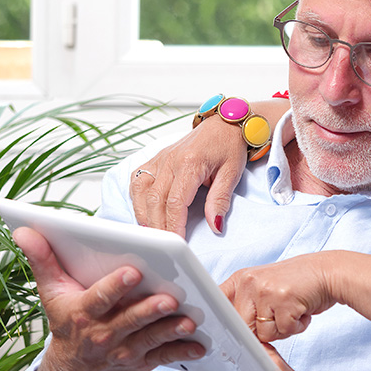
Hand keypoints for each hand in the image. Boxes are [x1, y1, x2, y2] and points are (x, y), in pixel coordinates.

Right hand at [14, 226, 205, 370]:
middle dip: (149, 309)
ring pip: (150, 339)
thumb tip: (24, 230)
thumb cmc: (68, 321)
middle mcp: (103, 335)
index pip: (99, 299)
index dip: (115, 287)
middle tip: (170, 297)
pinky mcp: (141, 362)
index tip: (133, 271)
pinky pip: (163, 358)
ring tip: (189, 320)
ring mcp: (124, 351)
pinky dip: (182, 351)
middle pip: (130, 320)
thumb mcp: (52, 292)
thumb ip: (43, 260)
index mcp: (82, 314)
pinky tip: (200, 343)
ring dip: (170, 330)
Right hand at [129, 97, 292, 237]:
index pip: (175, 201)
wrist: (225, 123)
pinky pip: (138, 180)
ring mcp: (160, 158)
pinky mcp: (156, 158)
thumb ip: (220, 200)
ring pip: (141, 191)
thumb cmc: (230, 146)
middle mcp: (170, 160)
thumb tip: (215, 226)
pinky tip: (143, 213)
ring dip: (143, 215)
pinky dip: (137, 199)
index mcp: (190, 163)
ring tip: (152, 235)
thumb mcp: (232, 173)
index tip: (177, 244)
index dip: (173, 225)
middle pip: (154, 200)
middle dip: (157, 226)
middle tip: (163, 247)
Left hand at [221, 254, 337, 342]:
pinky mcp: (283, 300)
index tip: (224, 336)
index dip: (220, 324)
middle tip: (279, 315)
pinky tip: (302, 310)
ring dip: (282, 329)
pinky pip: (283, 331)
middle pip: (241, 327)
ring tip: (292, 309)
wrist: (330, 272)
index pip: (217, 306)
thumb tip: (232, 336)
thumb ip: (248, 306)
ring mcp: (265, 290)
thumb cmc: (299, 283)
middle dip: (262, 330)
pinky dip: (296, 327)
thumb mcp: (266, 287)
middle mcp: (250, 282)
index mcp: (242, 278)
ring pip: (263, 333)